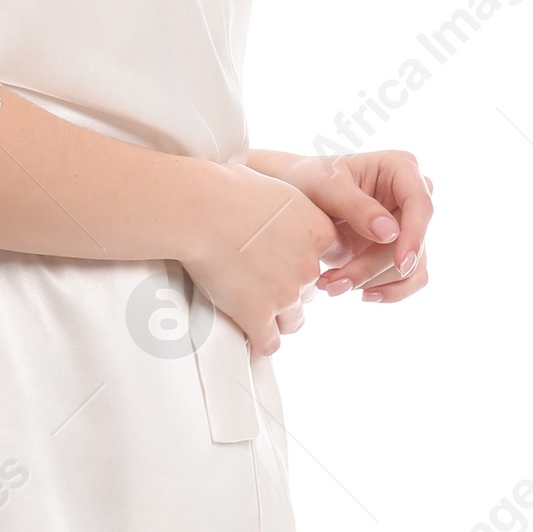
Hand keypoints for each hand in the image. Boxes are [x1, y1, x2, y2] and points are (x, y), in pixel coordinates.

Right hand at [180, 158, 341, 357]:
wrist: (200, 209)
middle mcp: (308, 265)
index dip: (308, 259)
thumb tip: (280, 215)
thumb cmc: (228, 189)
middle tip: (261, 279)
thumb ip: (291, 211)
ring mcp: (284, 293)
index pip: (333, 257)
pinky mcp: (256, 314)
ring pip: (293, 320)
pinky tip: (251, 336)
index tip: (289, 259)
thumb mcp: (277, 190)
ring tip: (256, 310)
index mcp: (319, 231)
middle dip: (290, 288)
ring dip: (277, 317)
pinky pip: (269, 342)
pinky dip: (261, 342)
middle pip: (310, 291)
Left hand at [250, 150, 433, 305]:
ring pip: (411, 267)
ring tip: (332, 286)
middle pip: (412, 242)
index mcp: (401, 168)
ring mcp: (407, 225)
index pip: (421, 204)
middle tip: (334, 283)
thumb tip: (391, 233)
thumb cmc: (311, 180)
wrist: (297, 196)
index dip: (415, 235)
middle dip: (374, 267)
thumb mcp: (326, 186)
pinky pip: (408, 279)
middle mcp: (411, 197)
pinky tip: (358, 292)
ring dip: (374, 282)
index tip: (402, 264)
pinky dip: (385, 291)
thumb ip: (357, 206)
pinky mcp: (398, 249)